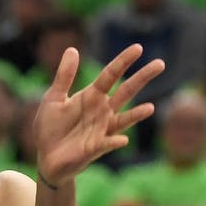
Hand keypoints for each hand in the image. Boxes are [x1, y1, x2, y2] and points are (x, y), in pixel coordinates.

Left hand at [34, 45, 162, 186]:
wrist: (46, 157)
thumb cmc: (51, 127)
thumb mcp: (53, 98)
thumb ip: (64, 76)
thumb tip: (72, 49)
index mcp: (92, 96)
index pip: (110, 75)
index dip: (123, 62)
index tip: (138, 47)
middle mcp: (102, 111)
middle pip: (126, 92)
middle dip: (141, 78)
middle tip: (160, 64)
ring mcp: (102, 129)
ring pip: (124, 119)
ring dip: (136, 115)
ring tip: (150, 109)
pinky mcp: (95, 148)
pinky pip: (107, 144)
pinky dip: (115, 141)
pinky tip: (123, 140)